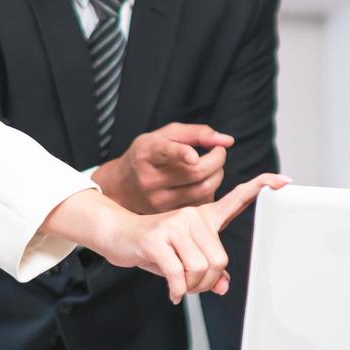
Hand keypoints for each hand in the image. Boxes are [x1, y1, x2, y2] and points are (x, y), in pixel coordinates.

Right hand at [45, 174, 291, 303]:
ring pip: (201, 269)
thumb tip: (225, 287)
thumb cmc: (154, 246)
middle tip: (192, 286)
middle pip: (219, 260)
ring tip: (180, 286)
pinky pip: (179, 274)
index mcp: (204, 217)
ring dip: (192, 287)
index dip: (263, 187)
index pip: (239, 198)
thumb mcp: (182, 258)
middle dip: (207, 283)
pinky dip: (178, 290)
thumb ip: (206, 269)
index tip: (285, 181)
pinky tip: (173, 293)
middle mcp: (193, 216)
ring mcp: (176, 225)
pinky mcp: (158, 239)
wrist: (118, 234)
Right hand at [93, 123, 233, 213]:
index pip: (165, 153)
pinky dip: (210, 192)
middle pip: (196, 172)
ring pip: (203, 190)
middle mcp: (150, 179)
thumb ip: (197, 133)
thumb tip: (227, 141)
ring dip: (217, 176)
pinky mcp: (168, 216)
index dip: (181, 154)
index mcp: (147, 153)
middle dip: (217, 160)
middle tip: (218, 152)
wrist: (122, 186)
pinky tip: (202, 183)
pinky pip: (201, 204)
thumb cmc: (148, 155)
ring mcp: (158, 201)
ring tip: (211, 167)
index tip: (193, 156)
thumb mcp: (165, 136)